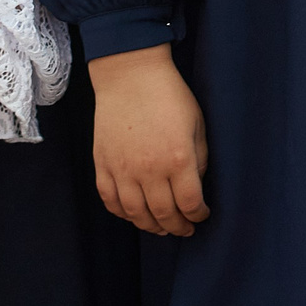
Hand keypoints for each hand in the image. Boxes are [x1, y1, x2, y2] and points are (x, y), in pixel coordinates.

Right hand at [86, 44, 209, 236]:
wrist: (130, 75)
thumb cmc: (169, 95)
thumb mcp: (197, 124)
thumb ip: (199, 159)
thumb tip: (196, 187)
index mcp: (178, 158)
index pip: (190, 203)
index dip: (198, 216)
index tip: (202, 216)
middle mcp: (149, 169)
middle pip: (164, 214)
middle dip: (177, 227)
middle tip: (184, 229)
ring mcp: (122, 169)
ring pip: (136, 213)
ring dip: (151, 226)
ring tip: (161, 228)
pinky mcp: (102, 164)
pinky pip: (110, 200)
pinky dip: (123, 214)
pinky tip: (134, 214)